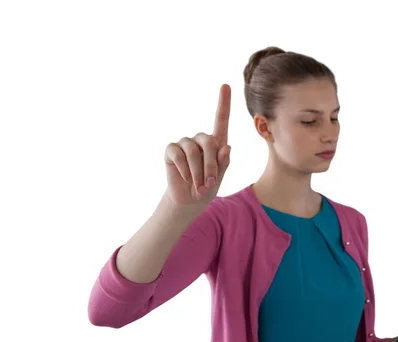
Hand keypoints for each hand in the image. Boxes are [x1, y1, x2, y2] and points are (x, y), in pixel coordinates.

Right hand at [164, 84, 231, 204]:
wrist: (190, 200)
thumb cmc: (208, 186)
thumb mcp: (220, 176)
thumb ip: (224, 162)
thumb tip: (226, 147)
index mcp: (216, 142)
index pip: (221, 119)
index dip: (223, 102)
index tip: (226, 85)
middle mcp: (200, 139)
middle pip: (209, 142)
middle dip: (211, 165)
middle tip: (211, 182)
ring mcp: (184, 144)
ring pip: (193, 151)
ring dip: (198, 171)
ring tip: (200, 186)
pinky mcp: (171, 150)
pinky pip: (178, 155)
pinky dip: (184, 169)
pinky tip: (185, 178)